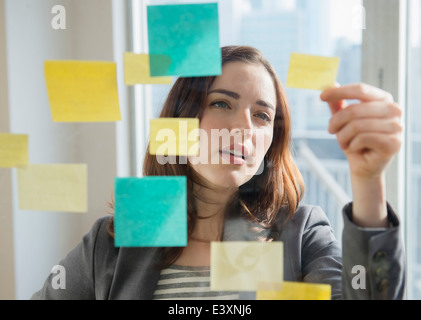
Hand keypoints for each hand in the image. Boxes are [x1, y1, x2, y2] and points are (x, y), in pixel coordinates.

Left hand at [320, 83, 402, 227]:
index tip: (321, 96)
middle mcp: (394, 110)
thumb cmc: (355, 140)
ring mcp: (396, 126)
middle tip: (330, 130)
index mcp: (383, 99)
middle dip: (336, 121)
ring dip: (343, 136)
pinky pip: (363, 138)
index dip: (339, 92)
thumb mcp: (343, 120)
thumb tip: (331, 83)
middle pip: (355, 109)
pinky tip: (355, 148)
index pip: (360, 89)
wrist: (363, 166)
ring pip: (357, 125)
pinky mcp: (394, 143)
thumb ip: (338, 104)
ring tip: (344, 142)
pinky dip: (352, 145)